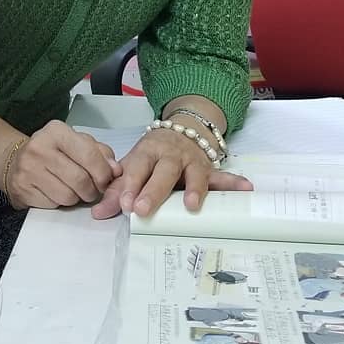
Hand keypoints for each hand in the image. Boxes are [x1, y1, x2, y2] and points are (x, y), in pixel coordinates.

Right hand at [3, 121, 120, 210]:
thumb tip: (115, 170)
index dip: (103, 173)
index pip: (90, 155)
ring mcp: (28, 169)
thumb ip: (99, 153)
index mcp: (56, 131)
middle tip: (91, 189)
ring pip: (68, 196)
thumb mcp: (76, 143)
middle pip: (80, 180)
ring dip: (76, 198)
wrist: (15, 160)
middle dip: (92, 190)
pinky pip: (53, 205)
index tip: (106, 180)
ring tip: (72, 189)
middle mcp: (39, 147)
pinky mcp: (22, 189)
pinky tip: (56, 192)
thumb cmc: (52, 151)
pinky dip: (60, 203)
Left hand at [91, 125, 251, 219]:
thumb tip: (97, 213)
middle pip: (162, 172)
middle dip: (153, 191)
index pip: (136, 167)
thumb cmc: (152, 156)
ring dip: (194, 189)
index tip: (123, 204)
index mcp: (147, 151)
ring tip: (192, 205)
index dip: (129, 185)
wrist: (181, 130)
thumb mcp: (132, 166)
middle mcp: (170, 154)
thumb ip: (115, 190)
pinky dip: (234, 182)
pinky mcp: (209, 169)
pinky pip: (223, 176)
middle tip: (143, 210)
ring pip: (194, 174)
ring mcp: (192, 161)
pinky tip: (246, 188)